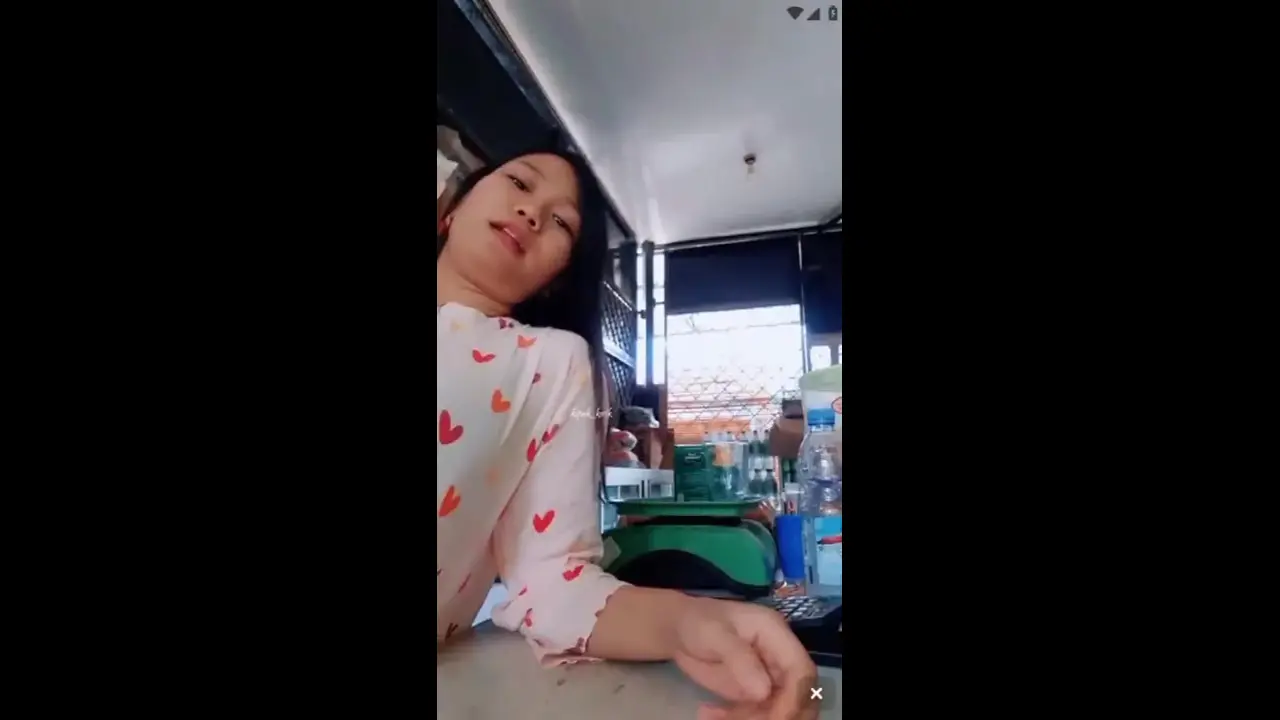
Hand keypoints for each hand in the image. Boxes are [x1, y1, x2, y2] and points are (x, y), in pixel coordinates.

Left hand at [671, 597, 819, 719]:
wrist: (680, 629)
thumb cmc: (697, 622)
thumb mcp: (713, 634)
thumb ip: (739, 658)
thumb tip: (763, 692)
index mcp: (776, 634)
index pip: (801, 669)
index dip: (795, 698)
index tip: (777, 719)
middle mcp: (779, 656)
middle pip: (800, 694)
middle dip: (780, 714)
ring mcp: (768, 676)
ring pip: (779, 708)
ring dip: (754, 719)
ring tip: (715, 716)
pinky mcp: (755, 692)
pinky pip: (758, 714)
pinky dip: (738, 719)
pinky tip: (709, 714)